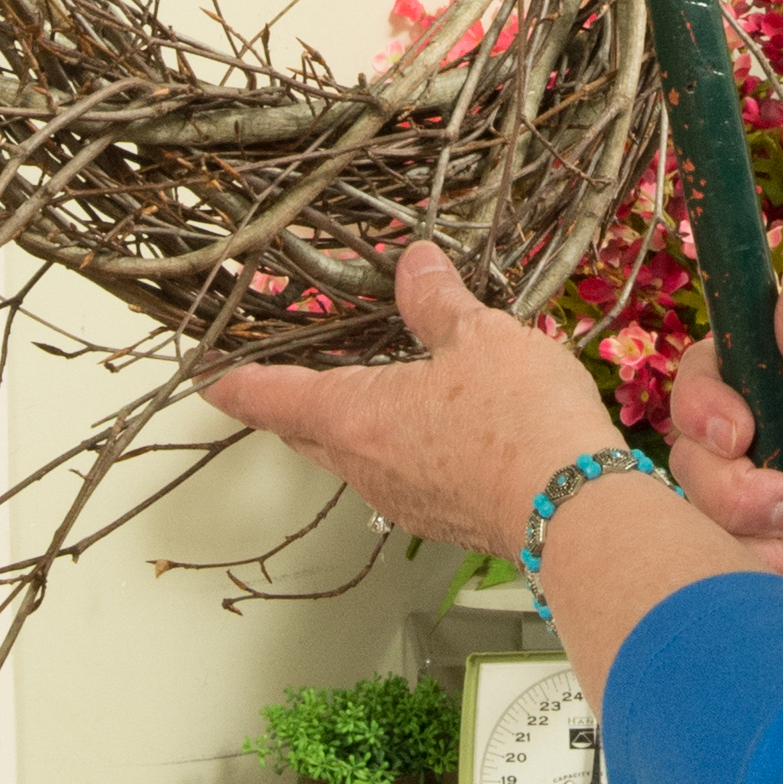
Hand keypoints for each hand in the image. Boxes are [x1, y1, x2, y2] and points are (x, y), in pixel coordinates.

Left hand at [198, 239, 616, 557]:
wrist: (576, 510)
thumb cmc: (518, 420)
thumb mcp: (478, 336)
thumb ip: (437, 301)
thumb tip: (413, 263)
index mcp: (352, 416)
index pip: (269, 398)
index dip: (233, 383)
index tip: (206, 377)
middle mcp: (364, 466)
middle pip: (305, 433)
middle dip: (294, 404)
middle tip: (293, 373)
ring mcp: (401, 500)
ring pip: (356, 458)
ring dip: (357, 426)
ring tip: (383, 388)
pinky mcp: (441, 520)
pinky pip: (402, 479)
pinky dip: (403, 449)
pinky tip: (441, 429)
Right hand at [669, 258, 782, 687]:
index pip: (711, 368)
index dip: (704, 397)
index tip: (738, 434)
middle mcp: (763, 449)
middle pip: (691, 446)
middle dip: (740, 489)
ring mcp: (750, 513)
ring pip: (698, 511)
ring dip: (764, 542)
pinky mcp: (746, 566)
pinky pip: (717, 565)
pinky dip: (772, 579)